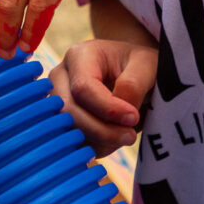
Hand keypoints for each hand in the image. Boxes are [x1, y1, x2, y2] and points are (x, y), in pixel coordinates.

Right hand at [48, 39, 156, 157]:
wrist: (133, 73)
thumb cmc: (139, 66)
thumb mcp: (145, 65)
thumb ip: (133, 85)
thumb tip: (122, 116)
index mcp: (79, 56)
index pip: (83, 88)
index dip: (108, 109)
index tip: (134, 118)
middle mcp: (60, 77)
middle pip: (69, 112)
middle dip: (102, 130)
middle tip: (130, 135)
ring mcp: (57, 101)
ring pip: (69, 131)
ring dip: (101, 141)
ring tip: (125, 135)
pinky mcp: (62, 122)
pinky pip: (73, 143)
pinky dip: (96, 147)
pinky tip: (114, 139)